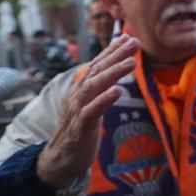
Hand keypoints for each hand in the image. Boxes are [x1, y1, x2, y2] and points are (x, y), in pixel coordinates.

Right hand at [36, 34, 139, 187]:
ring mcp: (78, 110)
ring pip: (94, 86)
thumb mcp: (92, 105)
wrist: (61, 159)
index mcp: (82, 89)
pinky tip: (118, 91)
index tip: (128, 37)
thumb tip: (116, 72)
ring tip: (131, 62)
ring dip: (113, 72)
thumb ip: (101, 88)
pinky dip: (104, 99)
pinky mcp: (81, 127)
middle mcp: (78, 95)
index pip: (97, 65)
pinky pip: (92, 111)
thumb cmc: (80, 129)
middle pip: (97, 70)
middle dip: (116, 55)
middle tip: (134, 42)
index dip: (112, 50)